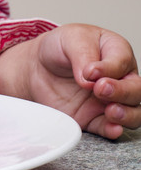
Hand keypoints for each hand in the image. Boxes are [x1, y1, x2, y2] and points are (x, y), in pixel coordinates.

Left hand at [0, 24, 140, 138]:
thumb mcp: (70, 38)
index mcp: (116, 52)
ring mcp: (109, 100)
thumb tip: (90, 77)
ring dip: (126, 114)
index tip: (91, 71)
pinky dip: (113, 130)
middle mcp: (119, 78)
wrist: (38, 67)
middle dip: (123, 92)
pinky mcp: (95, 118)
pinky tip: (113, 129)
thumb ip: (83, 54)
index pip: (123, 61)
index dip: (110, 68)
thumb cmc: (59, 48)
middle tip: (101, 89)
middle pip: (136, 89)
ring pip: (133, 112)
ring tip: (111, 111)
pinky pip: (110, 128)